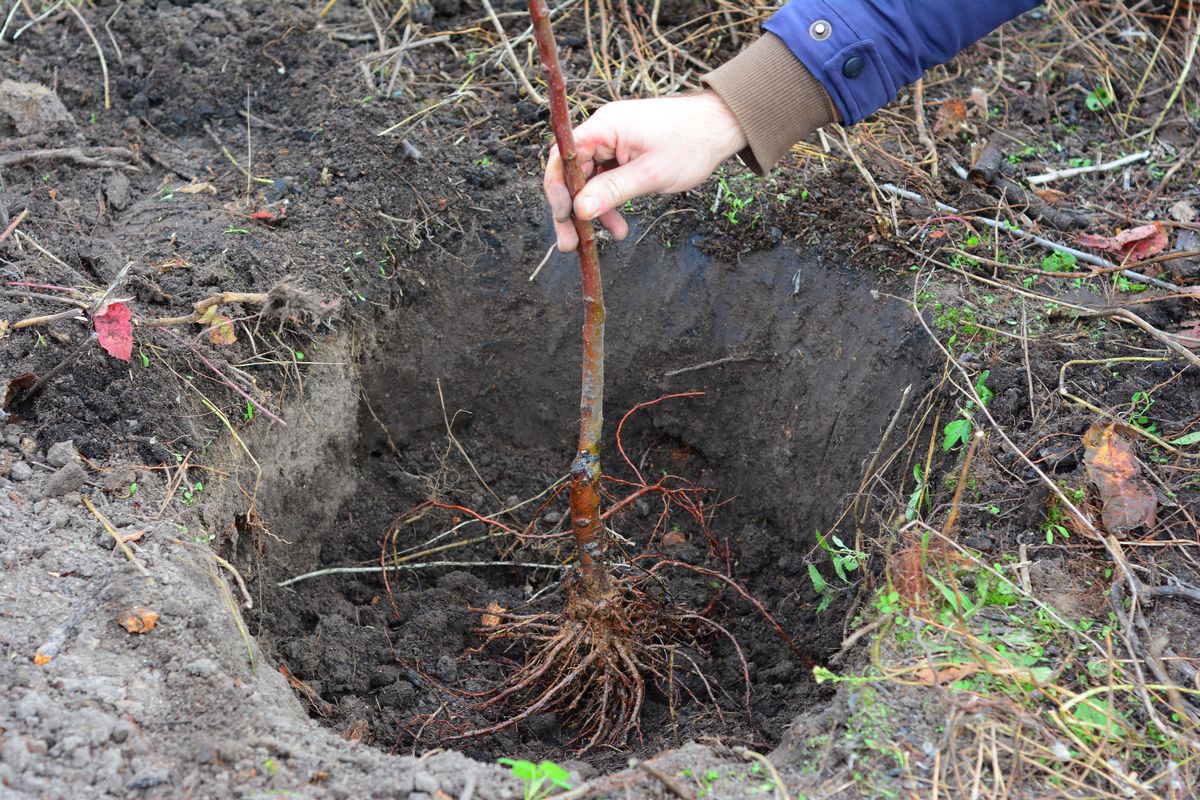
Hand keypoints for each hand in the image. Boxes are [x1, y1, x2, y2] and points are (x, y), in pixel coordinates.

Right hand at [543, 90, 746, 251]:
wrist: (720, 126)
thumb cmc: (691, 143)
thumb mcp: (651, 174)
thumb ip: (613, 192)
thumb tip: (580, 211)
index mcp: (604, 126)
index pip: (563, 158)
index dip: (557, 190)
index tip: (564, 219)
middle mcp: (602, 131)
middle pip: (572, 172)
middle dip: (572, 209)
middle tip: (571, 244)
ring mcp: (612, 141)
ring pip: (589, 180)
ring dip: (593, 211)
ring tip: (602, 239)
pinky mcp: (623, 151)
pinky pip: (605, 180)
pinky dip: (609, 202)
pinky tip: (618, 226)